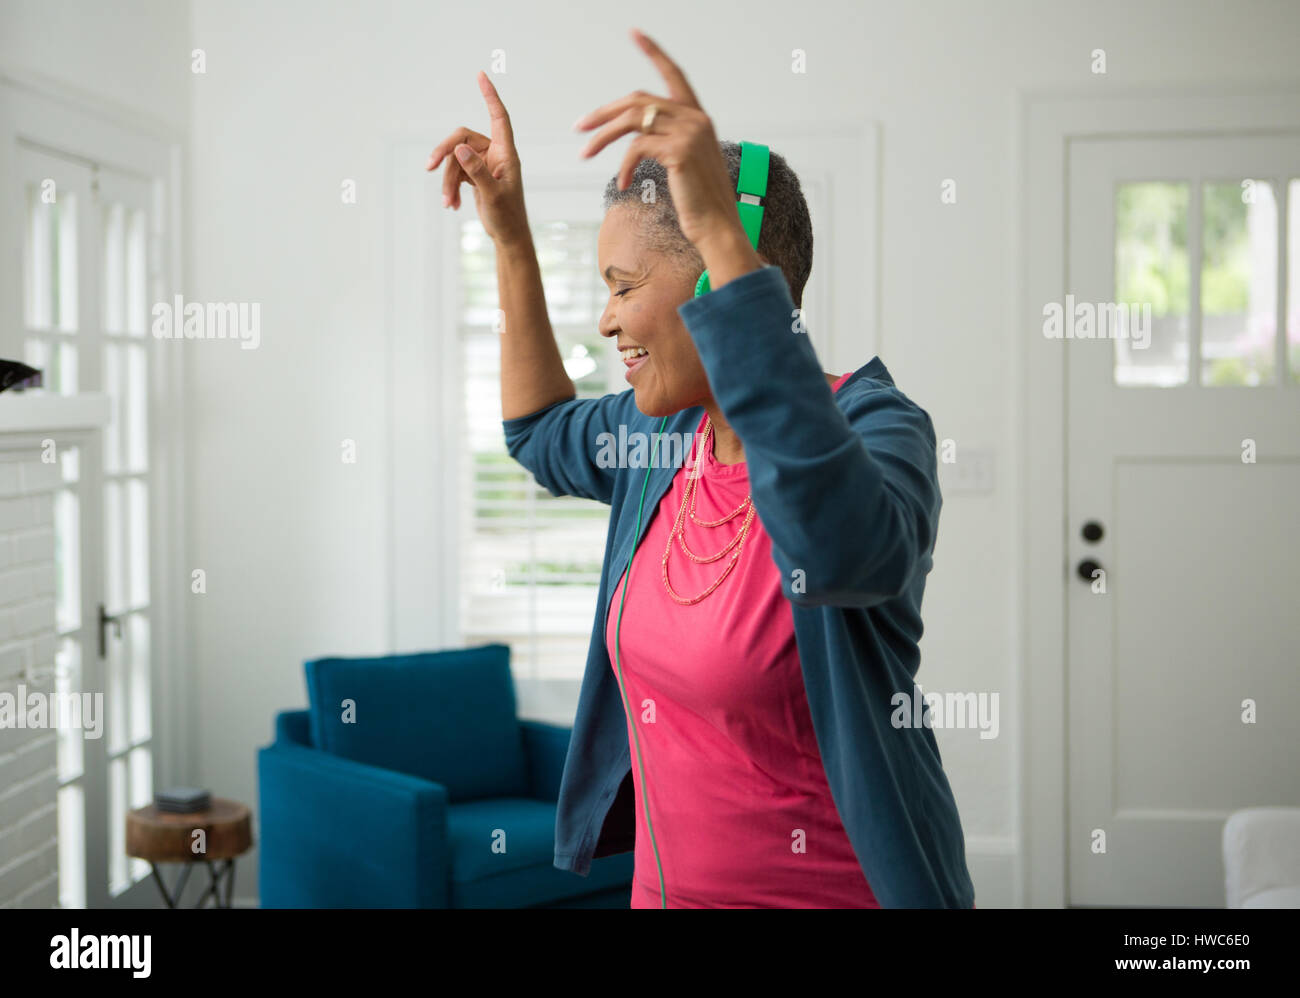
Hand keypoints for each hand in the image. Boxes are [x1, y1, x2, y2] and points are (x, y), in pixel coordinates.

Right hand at [426, 71, 529, 244]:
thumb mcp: (493, 195)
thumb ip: (477, 171)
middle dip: (445, 153)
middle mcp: (495, 154)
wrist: (508, 236)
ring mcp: (483, 164)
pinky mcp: (475, 175)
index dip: (490, 96)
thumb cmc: (507, 216)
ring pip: (455, 159)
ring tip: (448, 203)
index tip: (481, 76)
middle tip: (429, 167)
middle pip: (462, 138)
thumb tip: (459, 148)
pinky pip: (455, 172)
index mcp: (506, 154)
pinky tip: (452, 205)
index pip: (499, 118)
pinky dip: (451, 188)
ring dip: (448, 181)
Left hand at [573, 28, 746, 251]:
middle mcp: (695, 119)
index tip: (635, 34)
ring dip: (603, 137)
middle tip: (581, 126)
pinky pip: (637, 148)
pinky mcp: (679, 151)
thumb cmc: (701, 203)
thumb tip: (637, 138)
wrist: (718, 227)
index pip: (673, 74)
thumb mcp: (684, 164)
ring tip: (586, 153)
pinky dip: (624, 165)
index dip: (654, 52)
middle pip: (639, 100)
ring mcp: (689, 133)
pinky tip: (623, 182)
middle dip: (605, 112)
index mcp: (698, 118)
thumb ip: (667, 142)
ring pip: (633, 120)